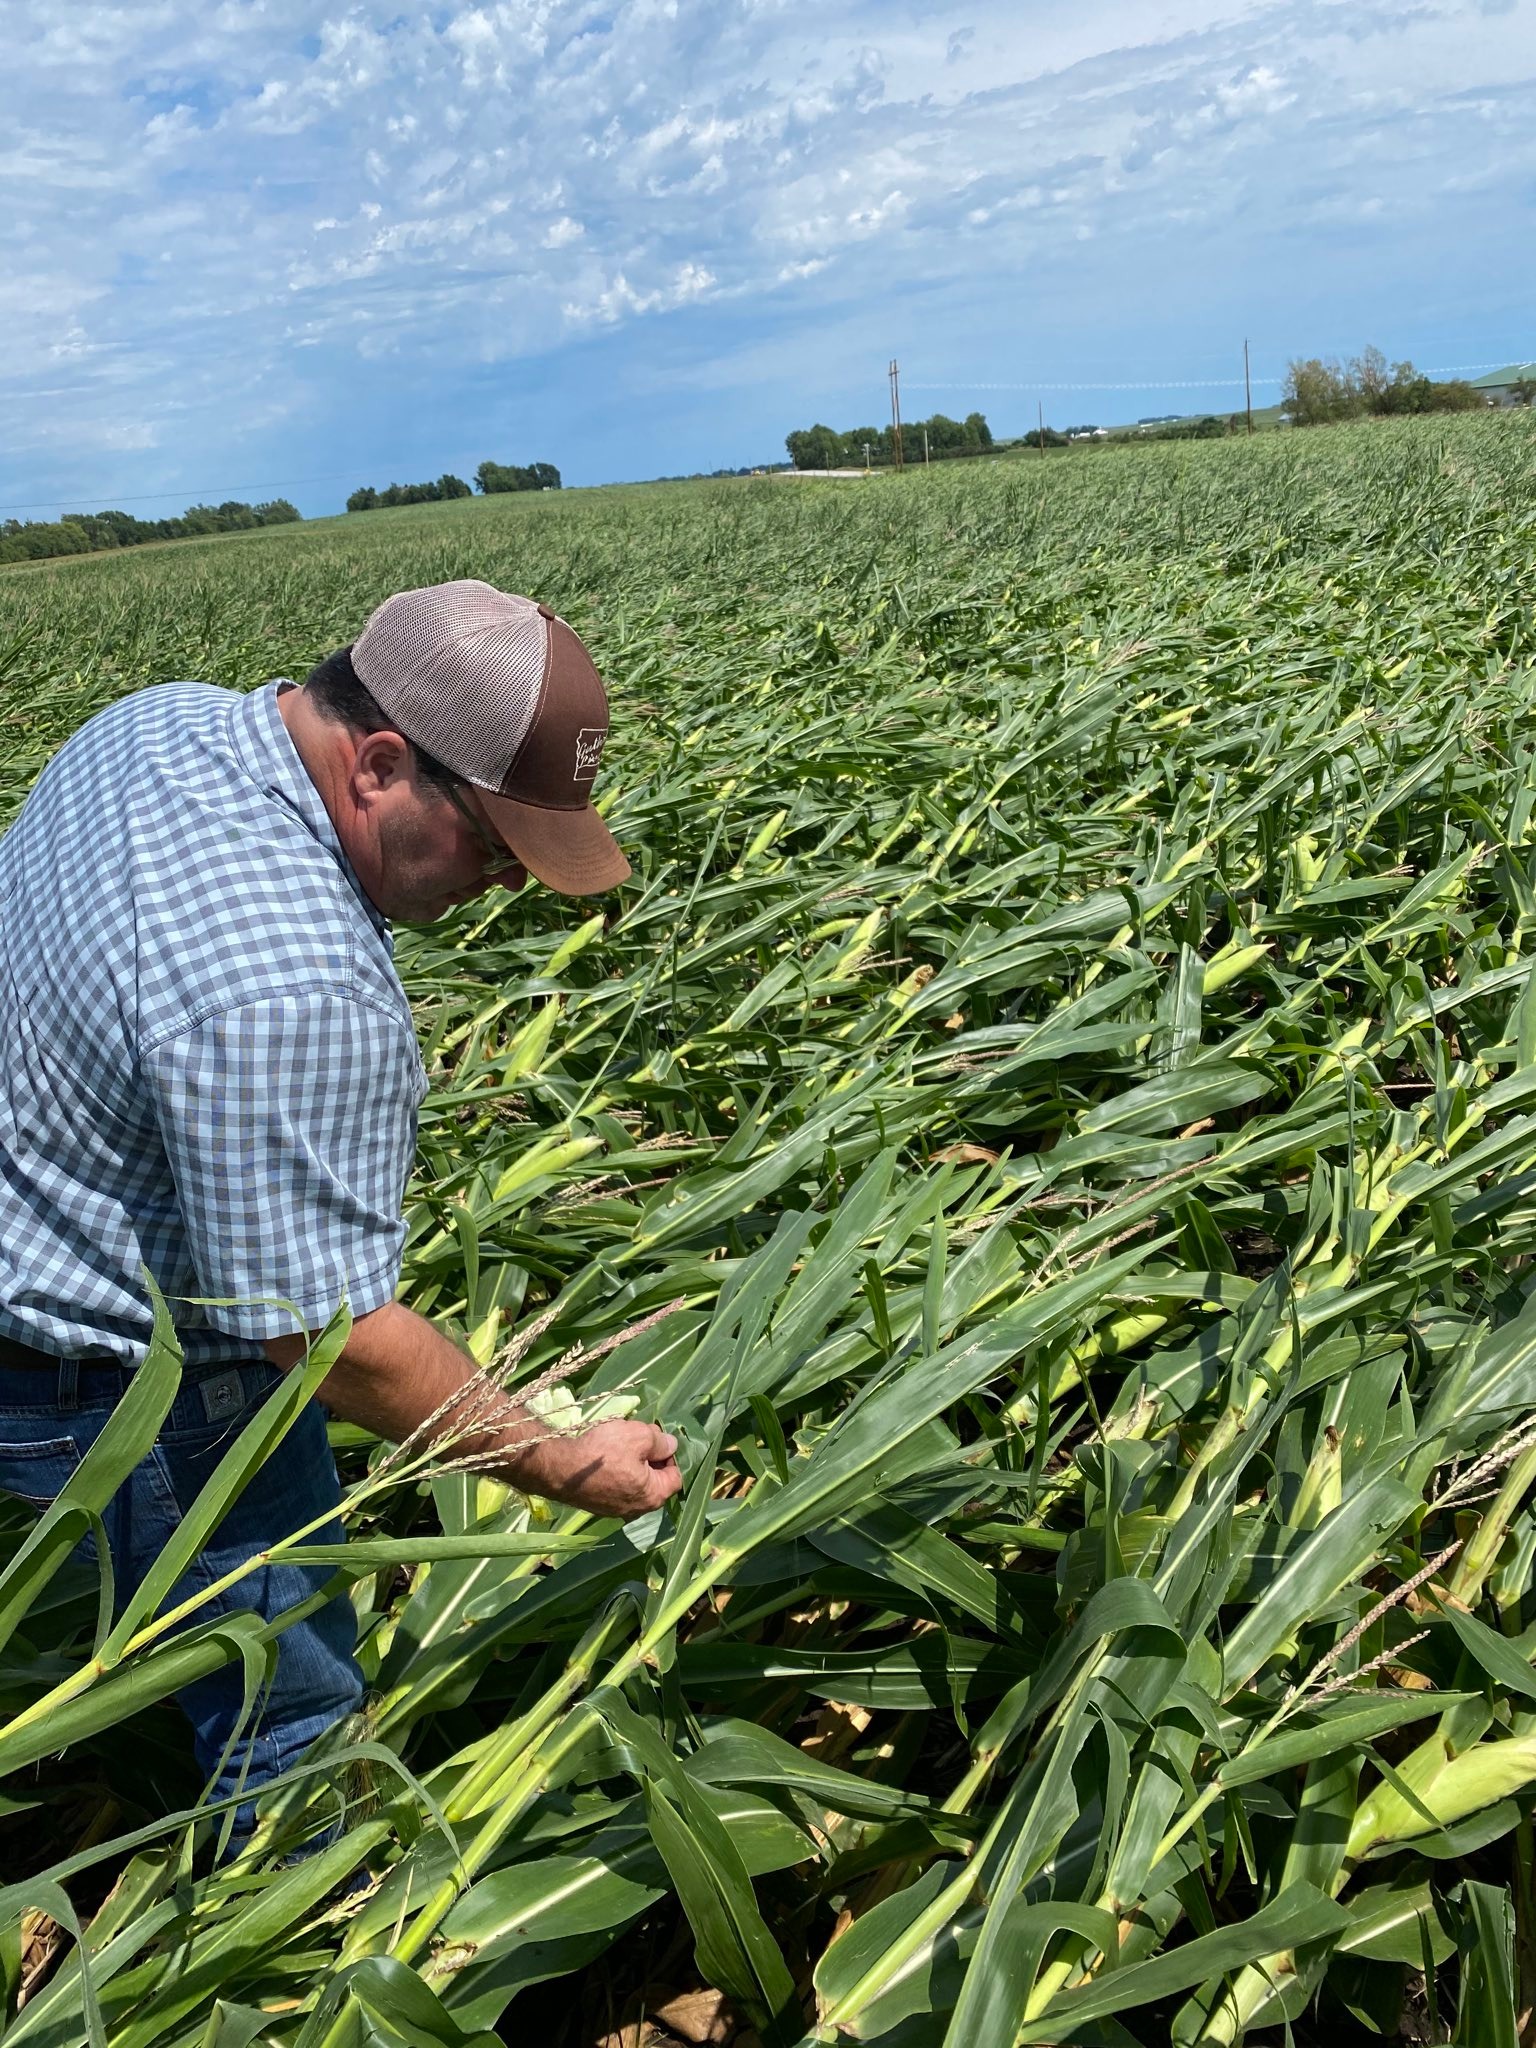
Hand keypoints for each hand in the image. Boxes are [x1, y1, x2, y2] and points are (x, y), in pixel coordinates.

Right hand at [512, 1418, 682, 1517]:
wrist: (560, 1469)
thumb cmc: (603, 1453)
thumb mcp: (639, 1436)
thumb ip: (661, 1441)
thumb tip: (671, 1445)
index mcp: (653, 1496)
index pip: (675, 1476)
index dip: (670, 1455)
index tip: (657, 1439)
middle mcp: (637, 1510)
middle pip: (655, 1480)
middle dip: (650, 1457)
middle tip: (638, 1437)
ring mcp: (616, 1510)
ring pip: (635, 1483)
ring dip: (633, 1463)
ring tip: (621, 1444)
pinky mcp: (598, 1506)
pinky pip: (617, 1486)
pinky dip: (617, 1472)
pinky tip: (605, 1457)